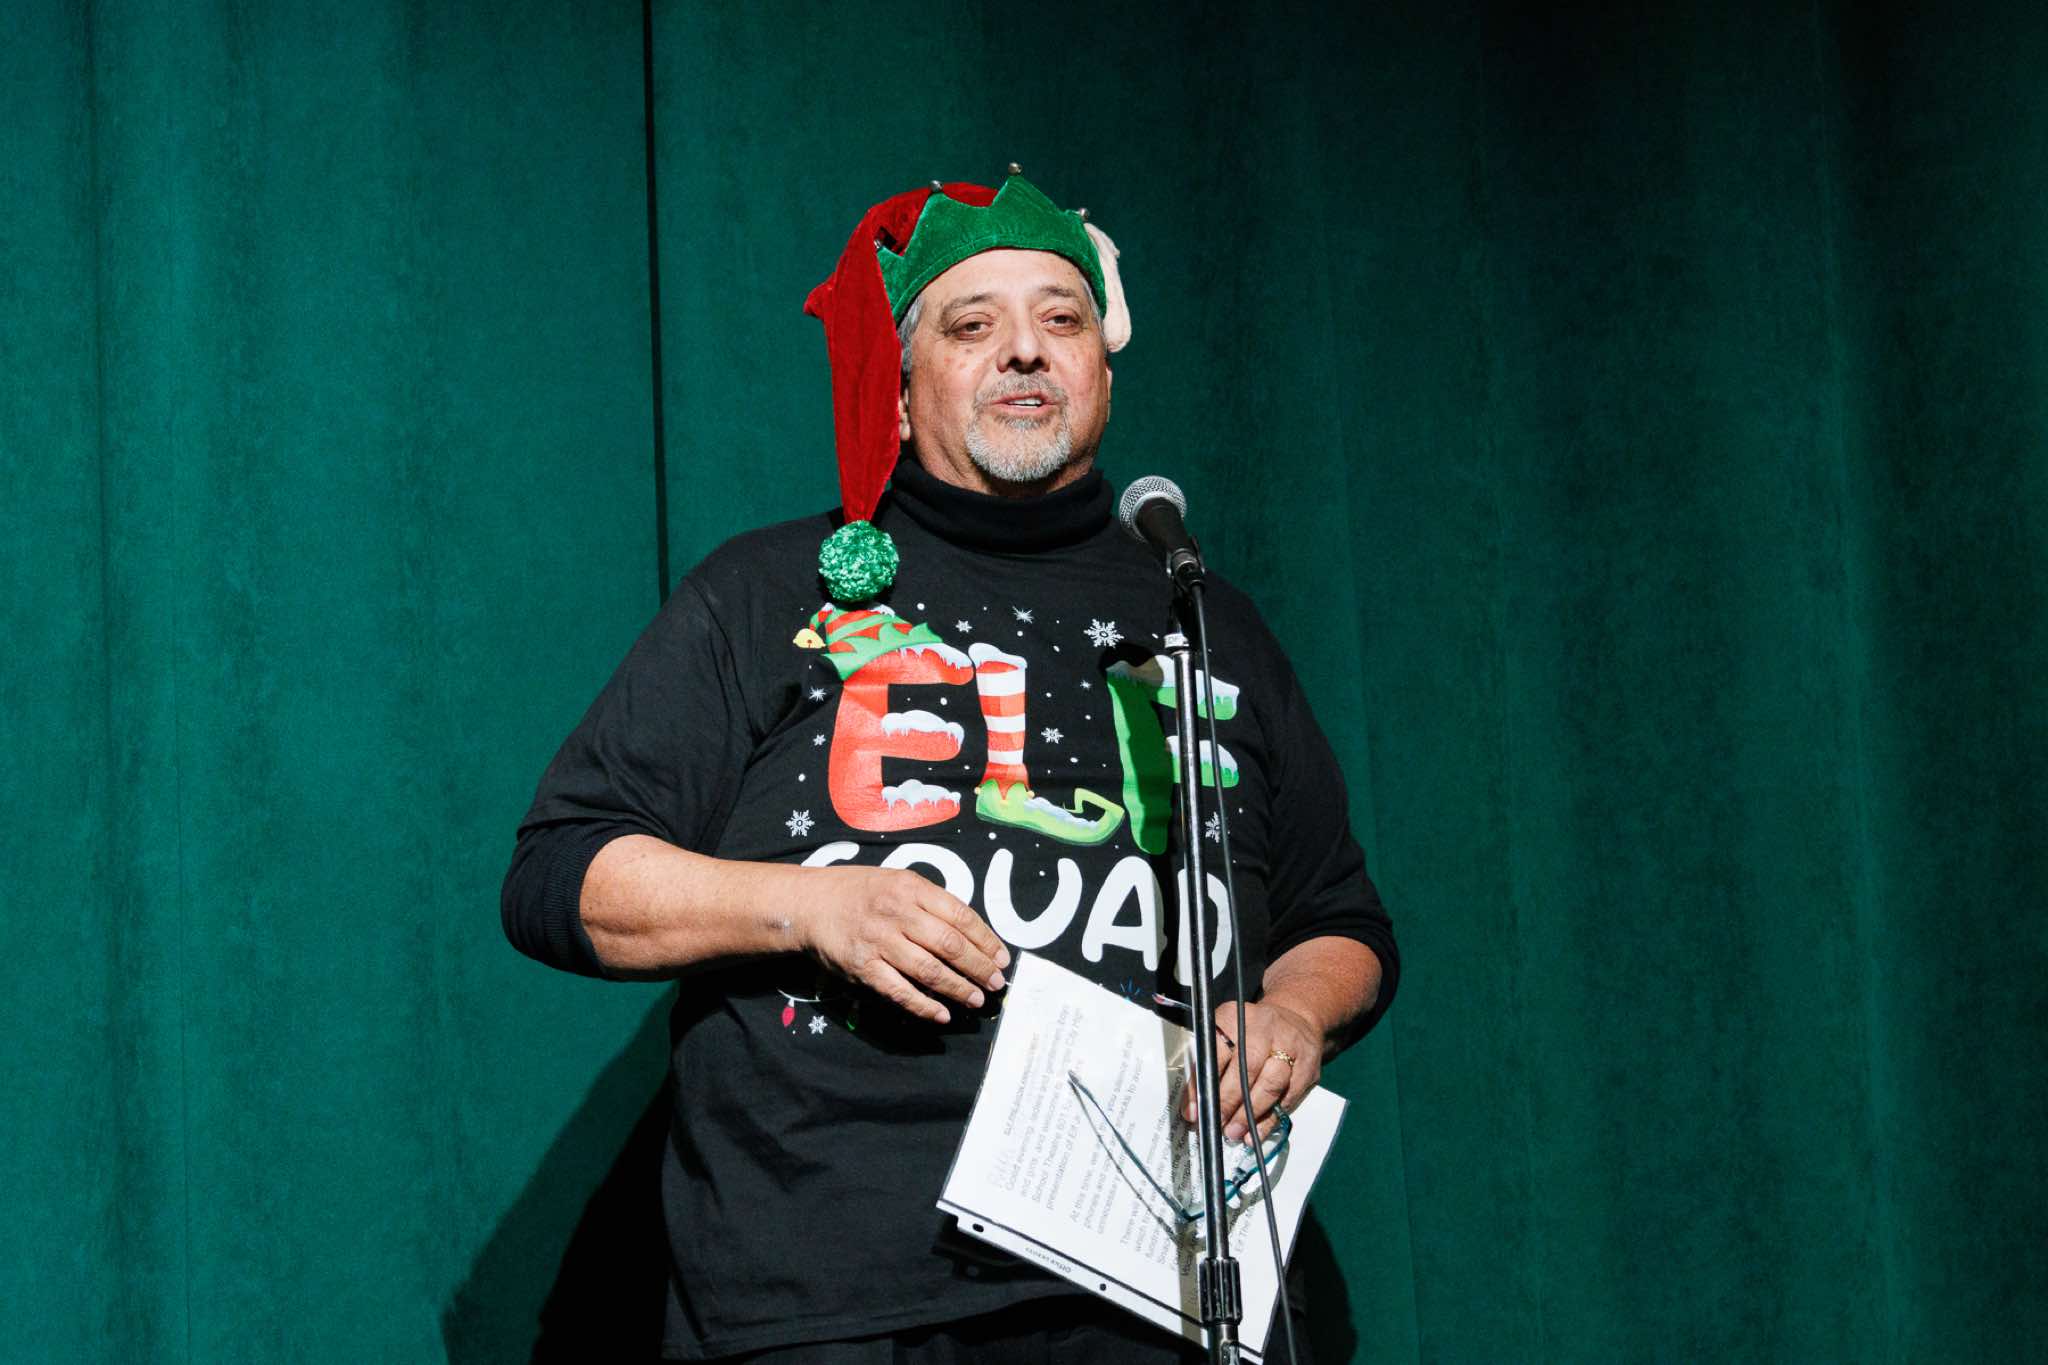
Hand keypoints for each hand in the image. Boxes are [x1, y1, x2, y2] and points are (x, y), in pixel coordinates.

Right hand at [797, 867, 1010, 1023]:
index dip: (986, 940)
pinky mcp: (863, 968)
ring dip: (958, 989)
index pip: (960, 916)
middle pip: (950, 945)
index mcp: (912, 888)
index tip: (1002, 958)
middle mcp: (897, 913)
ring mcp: (880, 942)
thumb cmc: (861, 892)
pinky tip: (942, 1015)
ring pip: (929, 971)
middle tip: (996, 982)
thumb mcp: (898, 881)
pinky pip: (900, 991)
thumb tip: (972, 933)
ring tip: (976, 1000)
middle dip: (979, 967)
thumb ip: (931, 902)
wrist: (810, 904)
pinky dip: (924, 1006)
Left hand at [1182, 999, 1322, 1143]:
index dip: (1203, 1085)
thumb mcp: (1225, 1034)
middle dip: (1228, 1102)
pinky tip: (1256, 1131)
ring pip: (1270, 1084)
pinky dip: (1270, 1119)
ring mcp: (1289, 1045)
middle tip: (1216, 1124)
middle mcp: (1263, 1028)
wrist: (1295, 1019)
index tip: (1193, 1111)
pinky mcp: (1307, 1066)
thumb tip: (1194, 1106)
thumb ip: (1208, 1064)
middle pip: (1245, 1068)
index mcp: (1234, 1018)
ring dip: (1250, 1113)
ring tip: (1234, 1131)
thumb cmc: (1252, 1032)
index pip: (1215, 1053)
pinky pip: (1288, 1097)